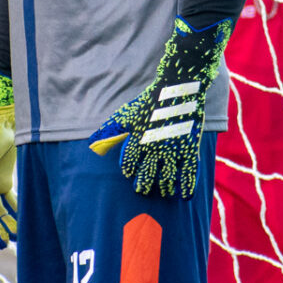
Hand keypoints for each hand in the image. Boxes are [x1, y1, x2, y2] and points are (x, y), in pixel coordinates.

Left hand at [88, 17, 231, 197]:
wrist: (178, 87)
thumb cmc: (150, 100)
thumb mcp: (127, 114)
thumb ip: (111, 131)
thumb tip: (93, 146)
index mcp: (137, 140)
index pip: (128, 164)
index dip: (128, 170)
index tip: (129, 174)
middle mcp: (153, 148)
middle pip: (147, 175)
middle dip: (144, 185)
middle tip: (143, 190)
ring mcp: (173, 149)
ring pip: (167, 177)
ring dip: (165, 187)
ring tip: (165, 192)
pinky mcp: (189, 148)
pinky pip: (189, 172)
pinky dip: (187, 186)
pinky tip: (185, 196)